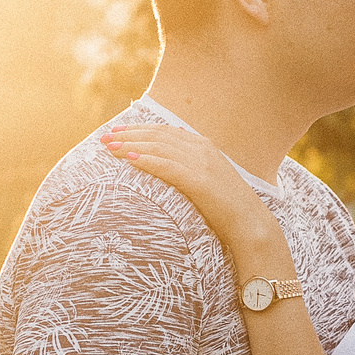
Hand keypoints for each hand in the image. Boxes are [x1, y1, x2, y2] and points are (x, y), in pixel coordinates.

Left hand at [102, 124, 277, 252]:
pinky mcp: (200, 180)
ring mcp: (202, 163)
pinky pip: (168, 166)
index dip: (138, 130)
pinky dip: (147, 160)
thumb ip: (190, 167)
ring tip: (110, 148)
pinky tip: (130, 160)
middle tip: (104, 138)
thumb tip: (167, 165)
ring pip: (159, 147)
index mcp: (204, 146)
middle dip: (129, 135)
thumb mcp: (208, 180)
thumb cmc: (226, 208)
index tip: (117, 132)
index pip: (164, 131)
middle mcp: (202, 149)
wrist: (250, 224)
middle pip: (158, 135)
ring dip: (131, 145)